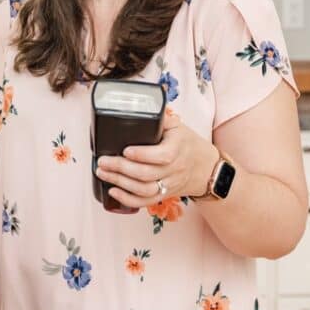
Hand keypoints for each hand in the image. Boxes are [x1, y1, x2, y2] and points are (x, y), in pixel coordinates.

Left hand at [95, 109, 216, 208]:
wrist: (207, 169)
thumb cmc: (189, 144)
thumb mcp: (178, 127)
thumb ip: (159, 119)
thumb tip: (139, 107)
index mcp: (177, 150)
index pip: (160, 156)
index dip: (141, 155)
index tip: (125, 150)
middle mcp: (173, 170)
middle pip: (146, 174)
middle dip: (121, 169)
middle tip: (102, 161)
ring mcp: (169, 185)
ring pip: (144, 190)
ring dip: (120, 183)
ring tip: (102, 173)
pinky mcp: (165, 195)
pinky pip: (145, 202)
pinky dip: (128, 199)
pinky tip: (113, 191)